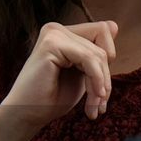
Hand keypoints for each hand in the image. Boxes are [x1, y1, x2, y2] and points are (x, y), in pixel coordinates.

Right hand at [1, 20, 117, 132]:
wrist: (26, 116)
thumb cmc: (51, 99)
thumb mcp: (81, 74)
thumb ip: (95, 53)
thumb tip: (114, 24)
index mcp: (62, 34)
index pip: (103, 32)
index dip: (107, 61)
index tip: (101, 91)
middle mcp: (56, 29)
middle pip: (103, 43)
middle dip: (105, 76)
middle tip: (100, 103)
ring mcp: (53, 34)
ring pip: (98, 53)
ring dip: (101, 84)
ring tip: (94, 106)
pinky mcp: (51, 44)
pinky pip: (89, 59)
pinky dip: (95, 80)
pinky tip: (93, 99)